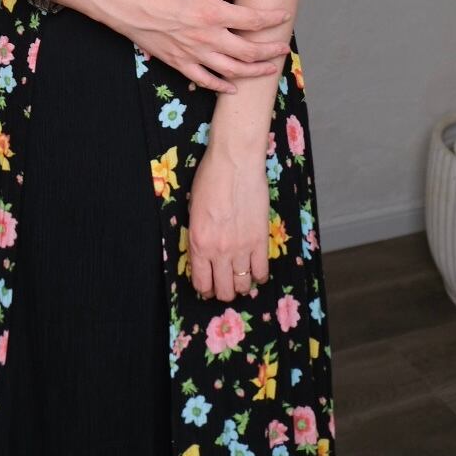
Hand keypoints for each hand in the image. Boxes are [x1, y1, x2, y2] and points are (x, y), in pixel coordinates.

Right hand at [96, 0, 291, 93]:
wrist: (121, 1)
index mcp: (211, 12)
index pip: (252, 20)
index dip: (271, 19)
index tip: (283, 16)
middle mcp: (206, 37)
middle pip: (248, 51)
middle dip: (270, 51)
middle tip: (282, 48)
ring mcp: (192, 53)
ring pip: (231, 70)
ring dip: (254, 71)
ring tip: (269, 69)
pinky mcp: (177, 63)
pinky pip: (205, 80)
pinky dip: (222, 86)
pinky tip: (233, 88)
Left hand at [186, 144, 269, 300]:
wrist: (235, 164)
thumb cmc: (210, 179)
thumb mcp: (193, 210)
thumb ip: (199, 235)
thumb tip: (204, 251)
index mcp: (199, 243)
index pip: (201, 282)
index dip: (204, 289)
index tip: (208, 287)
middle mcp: (219, 251)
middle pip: (223, 290)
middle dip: (223, 292)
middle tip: (224, 285)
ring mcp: (241, 248)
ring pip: (243, 284)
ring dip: (241, 285)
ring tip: (241, 278)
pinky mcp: (260, 240)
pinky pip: (262, 270)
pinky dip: (259, 276)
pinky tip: (256, 270)